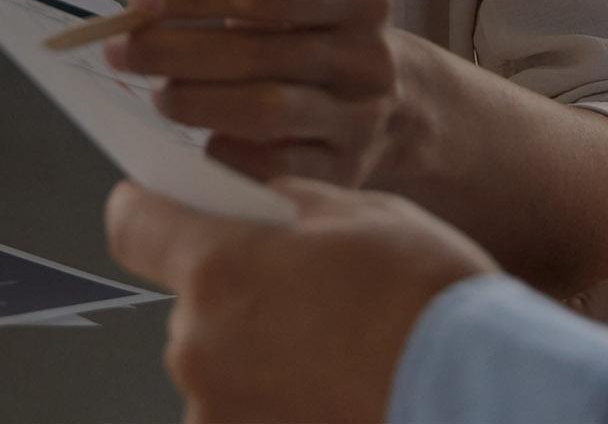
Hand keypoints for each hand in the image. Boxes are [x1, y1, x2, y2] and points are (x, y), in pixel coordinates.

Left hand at [106, 174, 495, 423]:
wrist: (477, 390)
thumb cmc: (424, 300)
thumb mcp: (352, 211)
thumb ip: (279, 207)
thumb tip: (247, 205)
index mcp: (215, 264)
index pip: (130, 222)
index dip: (149, 209)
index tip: (163, 210)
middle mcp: (199, 345)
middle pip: (189, 302)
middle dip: (233, 293)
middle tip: (303, 296)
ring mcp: (219, 412)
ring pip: (220, 368)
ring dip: (258, 359)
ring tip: (333, 353)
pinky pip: (246, 414)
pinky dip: (279, 404)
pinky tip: (333, 391)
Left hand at [108, 0, 397, 185]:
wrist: (390, 101)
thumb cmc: (307, 23)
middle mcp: (369, 57)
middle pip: (259, 54)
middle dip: (177, 50)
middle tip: (120, 51)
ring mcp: (361, 121)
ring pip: (266, 114)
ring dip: (196, 103)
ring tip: (158, 95)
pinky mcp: (345, 175)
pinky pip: (274, 170)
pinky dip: (227, 155)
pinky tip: (198, 143)